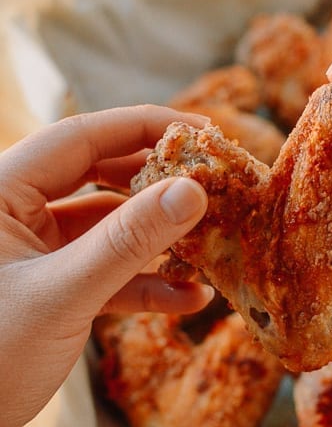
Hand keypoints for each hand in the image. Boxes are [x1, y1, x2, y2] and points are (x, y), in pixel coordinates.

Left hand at [0, 105, 212, 426]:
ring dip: (159, 241)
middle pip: (100, 175)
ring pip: (109, 228)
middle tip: (216, 186)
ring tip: (212, 248)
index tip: (202, 133)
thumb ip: (128, 242)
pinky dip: (147, 284)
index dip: (143, 127)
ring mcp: (36, 252)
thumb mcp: (63, 293)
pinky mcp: (52, 289)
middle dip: (158, 186)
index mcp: (1, 191)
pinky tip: (191, 299)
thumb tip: (194, 190)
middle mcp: (16, 212)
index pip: (80, 137)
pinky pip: (108, 273)